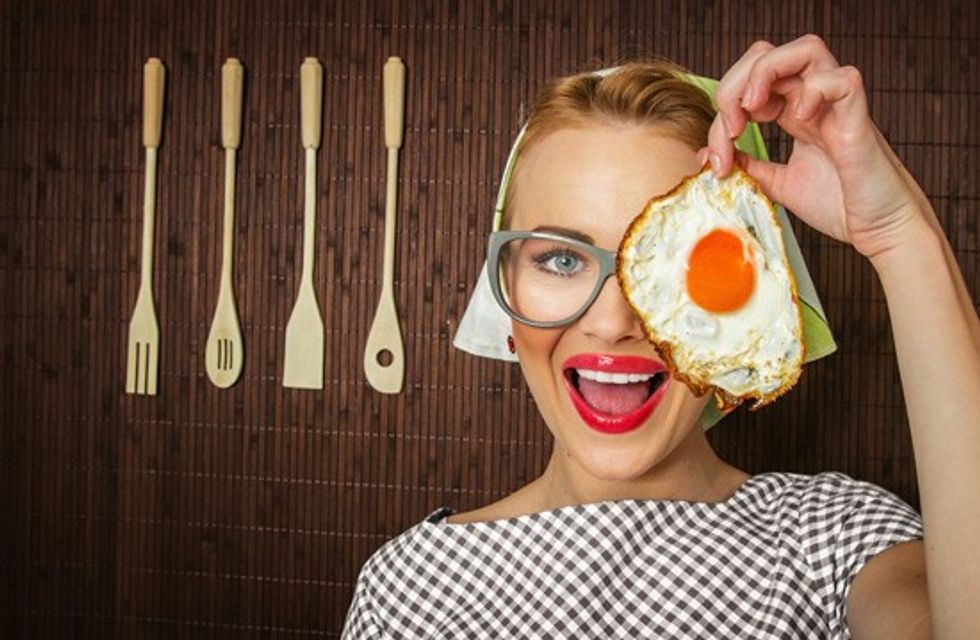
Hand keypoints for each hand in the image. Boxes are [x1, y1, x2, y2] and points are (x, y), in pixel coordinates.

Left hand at [702, 34, 925, 258]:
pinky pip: (842, 79)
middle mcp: (814, 101)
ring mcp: (837, 105)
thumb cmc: (839, 204)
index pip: (749, 83)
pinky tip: (798, 121)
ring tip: (752, 109)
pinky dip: (814, 91)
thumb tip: (707, 154)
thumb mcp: (779, 184)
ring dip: (766, 72)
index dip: (724, 113)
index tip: (717, 159)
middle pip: (768, 55)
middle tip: (731, 127)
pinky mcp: (859, 119)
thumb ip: (749, 167)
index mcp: (794, 112)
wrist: (877, 230)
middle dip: (735, 83)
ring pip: (806, 49)